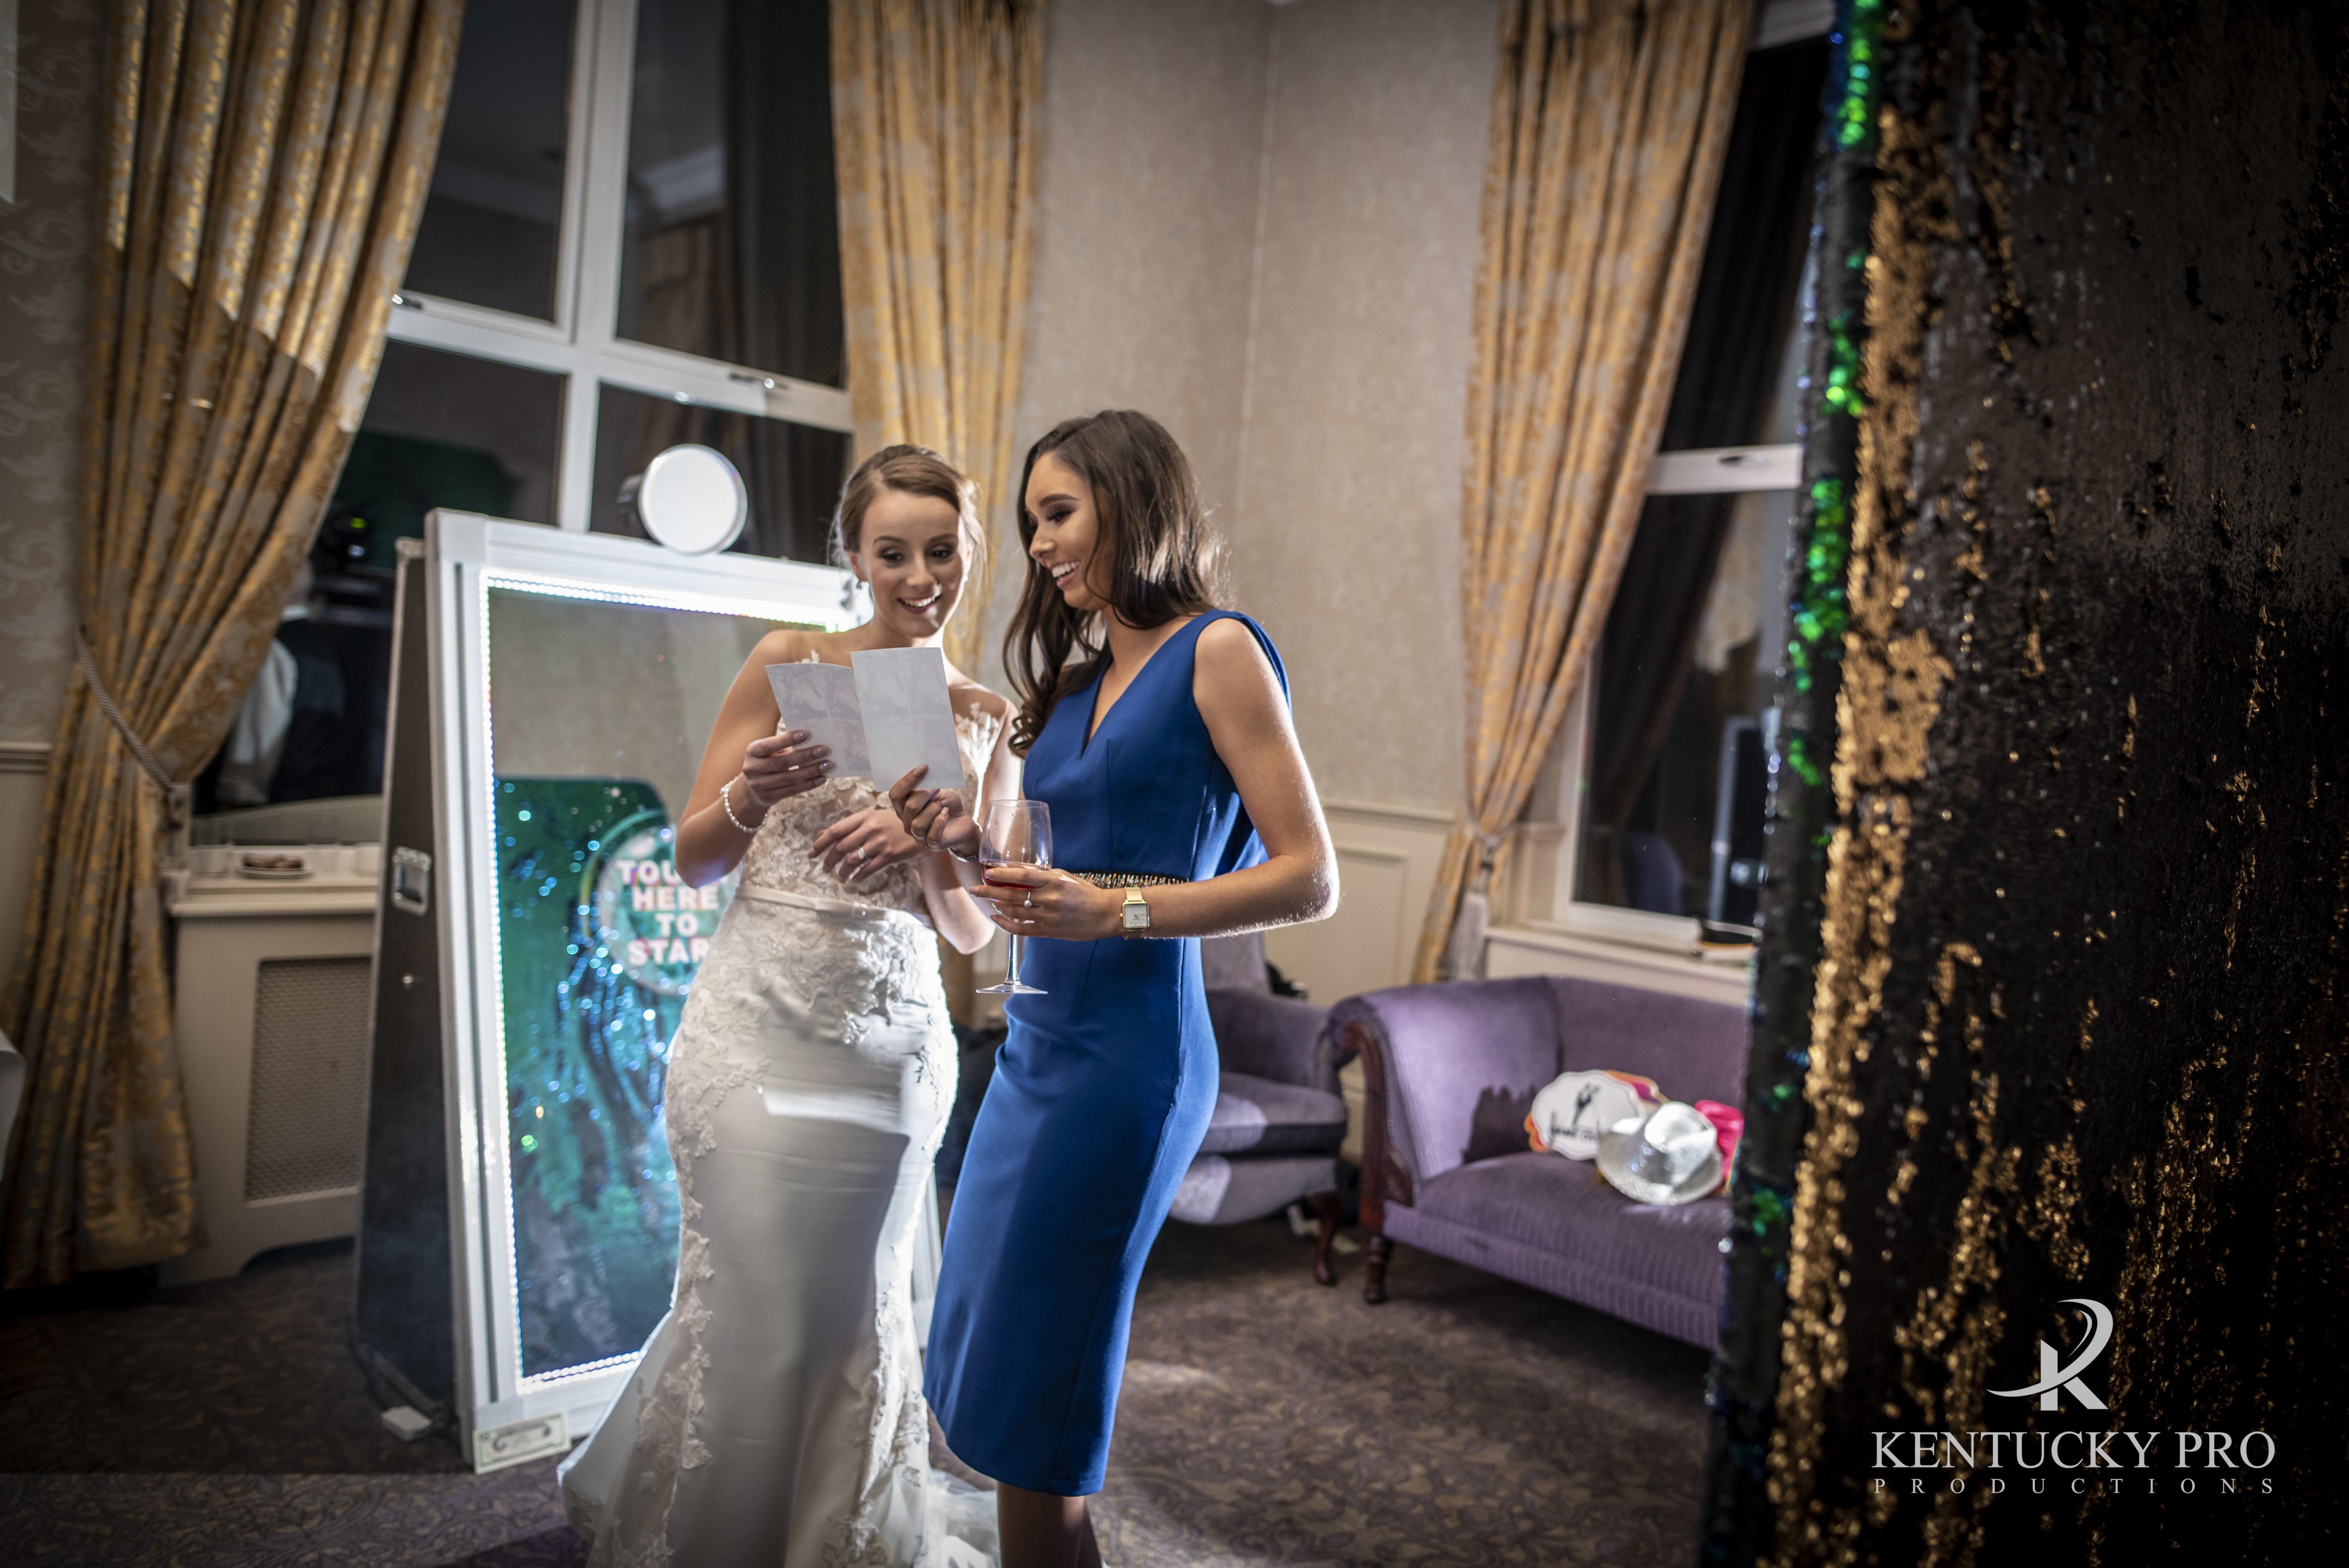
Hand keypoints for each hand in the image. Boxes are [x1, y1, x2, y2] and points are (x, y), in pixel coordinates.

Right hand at [741, 730, 831, 806]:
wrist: (753, 787)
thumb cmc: (768, 760)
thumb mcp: (769, 751)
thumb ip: (784, 746)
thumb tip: (812, 741)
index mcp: (752, 751)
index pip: (769, 745)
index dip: (787, 740)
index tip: (807, 734)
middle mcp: (752, 768)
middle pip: (782, 763)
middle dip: (805, 756)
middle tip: (824, 750)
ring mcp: (758, 785)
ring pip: (789, 778)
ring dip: (811, 771)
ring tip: (827, 765)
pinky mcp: (768, 797)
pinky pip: (792, 790)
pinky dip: (809, 784)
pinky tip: (822, 778)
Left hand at [810, 807, 923, 884]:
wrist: (921, 830)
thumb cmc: (891, 824)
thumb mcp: (870, 819)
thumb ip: (847, 827)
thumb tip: (821, 835)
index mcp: (863, 817)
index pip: (835, 830)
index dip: (820, 843)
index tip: (811, 854)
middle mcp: (870, 828)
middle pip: (841, 847)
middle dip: (829, 861)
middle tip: (825, 869)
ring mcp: (880, 842)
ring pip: (852, 860)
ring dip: (842, 872)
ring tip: (840, 877)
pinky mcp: (889, 855)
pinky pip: (867, 870)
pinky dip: (858, 877)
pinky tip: (855, 880)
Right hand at [888, 766, 980, 859]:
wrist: (962, 823)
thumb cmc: (946, 805)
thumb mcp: (937, 792)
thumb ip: (927, 785)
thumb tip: (922, 772)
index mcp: (903, 808)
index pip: (895, 794)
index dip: (907, 781)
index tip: (923, 768)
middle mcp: (907, 822)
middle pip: (908, 807)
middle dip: (923, 794)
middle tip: (936, 788)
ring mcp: (918, 836)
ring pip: (918, 822)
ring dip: (932, 809)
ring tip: (942, 805)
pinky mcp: (932, 844)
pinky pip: (932, 834)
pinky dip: (940, 821)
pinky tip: (946, 813)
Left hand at [965, 865, 1121, 940]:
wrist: (1105, 914)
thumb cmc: (1085, 892)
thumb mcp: (1065, 877)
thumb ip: (1043, 876)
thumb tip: (1018, 873)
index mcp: (1054, 881)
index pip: (1022, 876)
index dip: (1002, 874)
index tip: (987, 872)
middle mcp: (1049, 899)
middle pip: (1012, 895)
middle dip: (989, 891)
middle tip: (974, 888)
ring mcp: (1048, 917)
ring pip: (1014, 912)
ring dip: (997, 905)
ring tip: (988, 900)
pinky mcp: (1048, 931)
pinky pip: (1021, 929)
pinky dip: (1005, 923)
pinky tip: (996, 917)